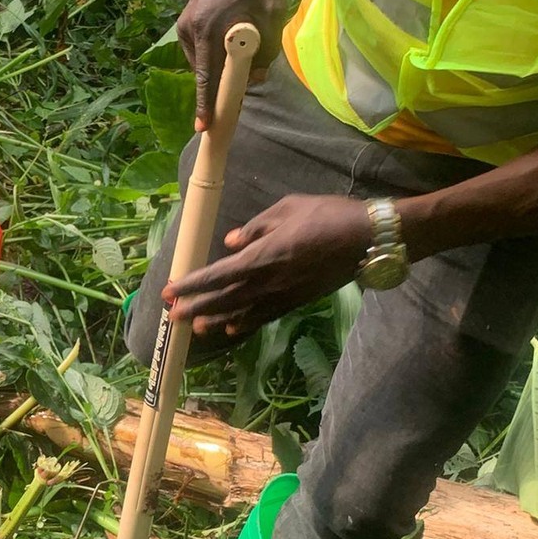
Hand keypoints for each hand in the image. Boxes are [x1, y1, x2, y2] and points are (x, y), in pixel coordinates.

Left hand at [164, 194, 372, 337]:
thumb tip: (231, 242)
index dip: (191, 285)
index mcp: (262, 256)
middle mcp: (268, 281)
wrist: (367, 239)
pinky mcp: (298, 301)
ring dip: (217, 320)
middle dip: (196, 306)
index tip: (169, 291)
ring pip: (243, 312)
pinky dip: (247, 323)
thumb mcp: (287, 209)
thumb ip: (255, 227)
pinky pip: (266, 315)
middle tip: (171, 315)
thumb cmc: (327, 215)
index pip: (217, 275)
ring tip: (195, 327)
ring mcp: (284, 295)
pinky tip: (234, 329)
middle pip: (224, 299)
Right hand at [176, 0, 287, 127]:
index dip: (207, 104)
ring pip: (202, 62)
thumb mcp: (273, 14)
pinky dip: (214, 55)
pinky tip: (232, 48)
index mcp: (207, 28)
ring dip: (220, 68)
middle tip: (243, 90)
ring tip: (243, 60)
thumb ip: (265, 49)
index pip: (207, 76)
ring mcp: (185, 24)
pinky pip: (200, 50)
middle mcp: (189, 29)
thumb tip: (255, 77)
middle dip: (221, 85)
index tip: (205, 127)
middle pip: (204, 72)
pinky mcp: (187, 20)